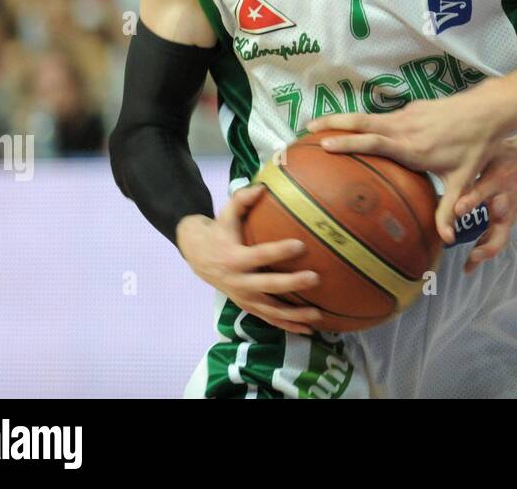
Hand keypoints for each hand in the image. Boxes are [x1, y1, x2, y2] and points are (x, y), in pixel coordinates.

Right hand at [176, 186, 322, 334]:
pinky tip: (310, 330)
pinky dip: (289, 327)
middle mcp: (239, 282)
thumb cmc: (220, 231)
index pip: (259, 256)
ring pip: (271, 310)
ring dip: (294, 315)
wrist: (198, 256)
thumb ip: (243, 199)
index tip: (300, 245)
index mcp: (235, 258)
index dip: (278, 251)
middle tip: (315, 278)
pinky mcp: (248, 307)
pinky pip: (270, 320)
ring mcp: (244, 298)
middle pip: (268, 286)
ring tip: (318, 315)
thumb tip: (263, 186)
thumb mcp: (226, 213)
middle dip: (291, 284)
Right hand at [308, 81, 516, 245]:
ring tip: (318, 126)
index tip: (323, 144)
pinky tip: (353, 128)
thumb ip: (448, 210)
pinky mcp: (412, 108)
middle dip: (332, 123)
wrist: (490, 110)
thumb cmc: (477, 146)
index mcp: (413, 146)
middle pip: (362, 122)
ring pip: (368, 116)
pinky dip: (361, 120)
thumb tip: (444, 241)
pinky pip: (380, 115)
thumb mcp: (463, 181)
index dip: (348, 143)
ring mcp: (408, 114)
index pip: (374, 142)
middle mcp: (405, 127)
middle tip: (305, 129)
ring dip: (343, 119)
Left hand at [447, 133, 516, 273]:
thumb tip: (442, 165)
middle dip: (486, 246)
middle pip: (500, 229)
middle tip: (472, 256)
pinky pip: (497, 238)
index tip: (457, 209)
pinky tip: (471, 262)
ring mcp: (509, 213)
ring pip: (499, 239)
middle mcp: (504, 201)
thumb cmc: (505, 155)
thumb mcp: (488, 153)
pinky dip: (484, 249)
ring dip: (484, 253)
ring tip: (467, 268)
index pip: (481, 193)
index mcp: (496, 181)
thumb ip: (470, 164)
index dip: (470, 201)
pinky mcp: (509, 219)